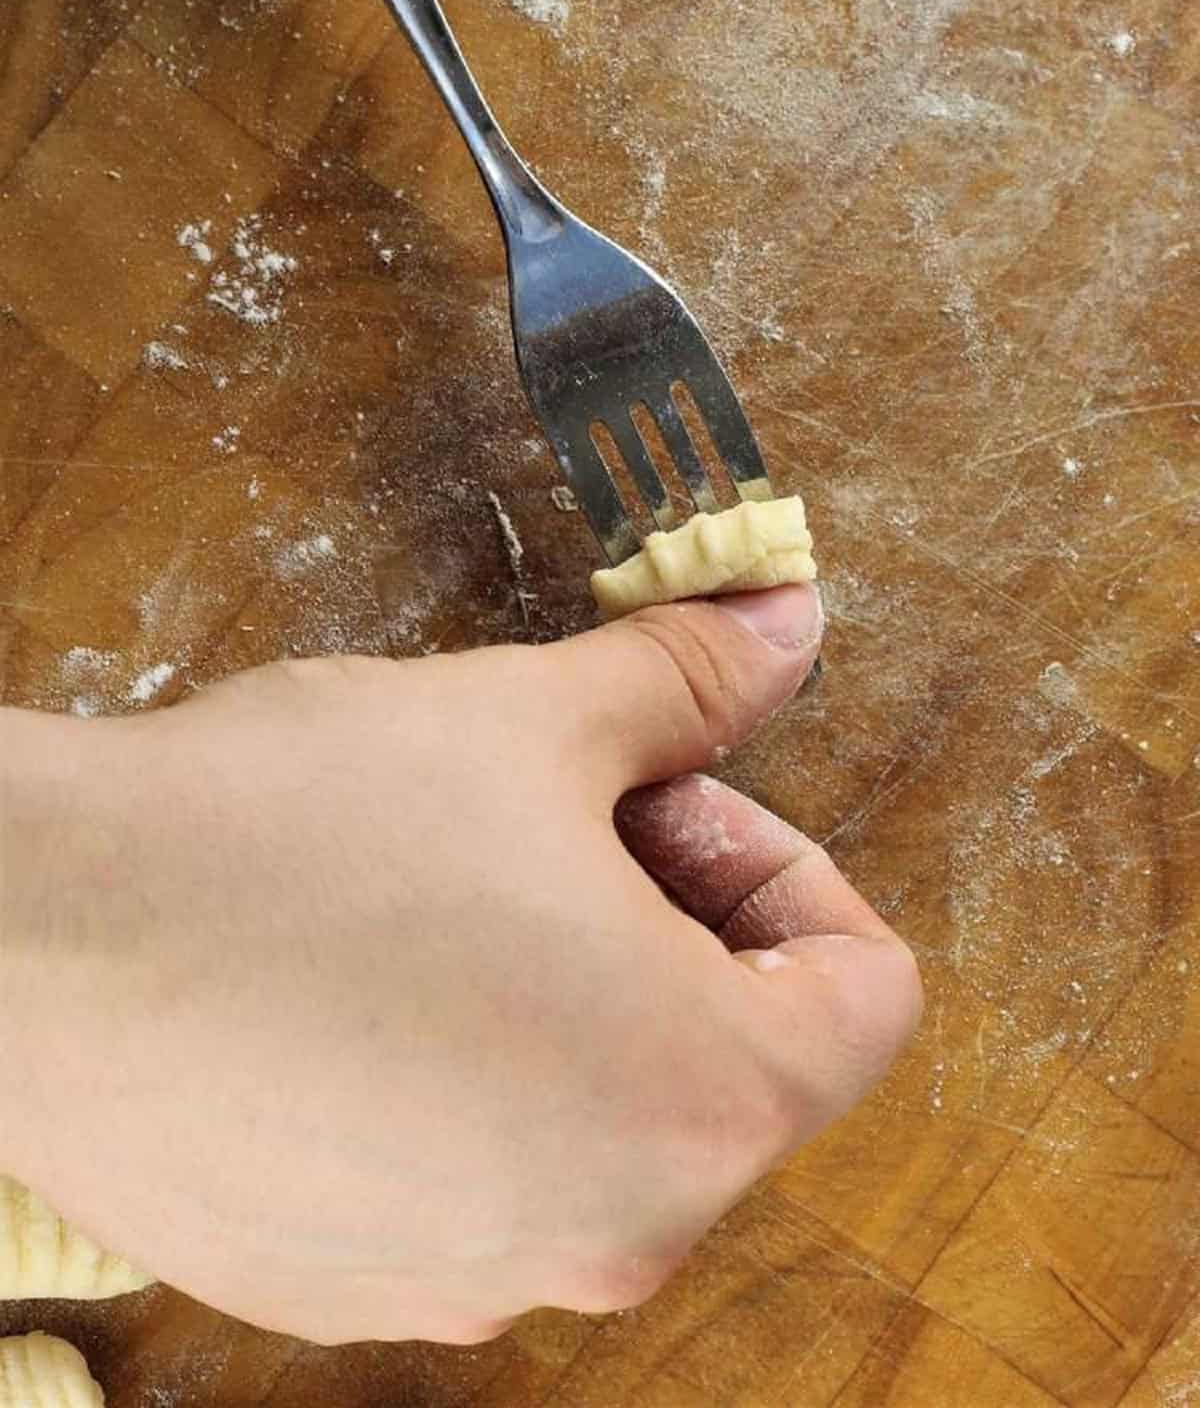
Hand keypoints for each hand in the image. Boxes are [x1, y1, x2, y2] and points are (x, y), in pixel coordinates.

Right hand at [5, 585, 919, 1344]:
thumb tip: (790, 628)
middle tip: (550, 819)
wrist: (40, 937)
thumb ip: (691, 682)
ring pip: (606, 1118)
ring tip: (445, 891)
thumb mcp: (531, 719)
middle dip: (671, 918)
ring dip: (571, 994)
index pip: (865, 994)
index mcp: (700, 1101)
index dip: (779, 860)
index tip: (657, 797)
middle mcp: (612, 1234)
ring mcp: (476, 1282)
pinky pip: (483, 1178)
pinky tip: (360, 984)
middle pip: (737, 1060)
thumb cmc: (296, 832)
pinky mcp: (356, 1288)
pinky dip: (470, 1079)